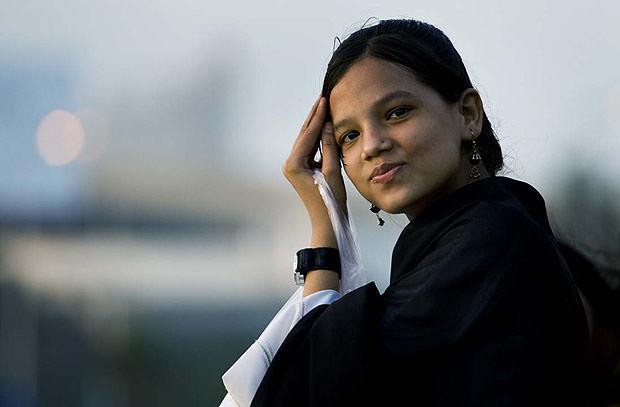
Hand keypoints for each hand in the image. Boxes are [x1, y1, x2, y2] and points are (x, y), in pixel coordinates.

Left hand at [282, 96, 346, 241]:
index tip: (323, 100)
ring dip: (315, 125)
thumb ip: (328, 147)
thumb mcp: (331, 171)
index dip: (317, 116)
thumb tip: (327, 126)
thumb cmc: (329, 199)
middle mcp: (290, 164)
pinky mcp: (301, 170)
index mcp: (294, 164)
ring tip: (323, 107)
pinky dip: (317, 138)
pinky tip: (324, 126)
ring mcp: (294, 167)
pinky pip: (309, 149)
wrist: (326, 221)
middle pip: (303, 135)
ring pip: (306, 141)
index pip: (307, 134)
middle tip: (322, 97)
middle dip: (313, 117)